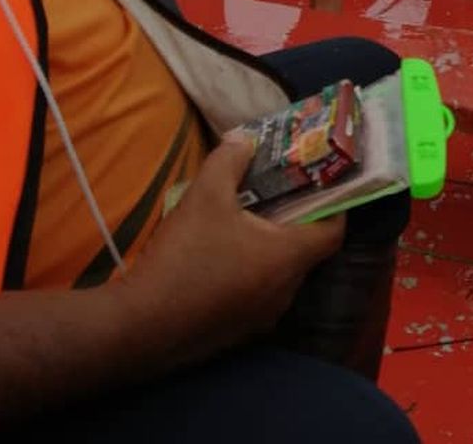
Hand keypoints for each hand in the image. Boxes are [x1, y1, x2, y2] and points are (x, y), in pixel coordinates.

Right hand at [118, 135, 346, 366]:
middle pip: (307, 251)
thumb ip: (230, 160)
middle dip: (297, 219)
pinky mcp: (237, 332)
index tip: (321, 181)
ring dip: (271, 246)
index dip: (334, 203)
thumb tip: (244, 140)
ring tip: (249, 217)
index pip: (333, 231)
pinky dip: (252, 270)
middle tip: (281, 190)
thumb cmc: (184, 257)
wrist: (139, 327)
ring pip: (281, 273)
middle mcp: (284, 292)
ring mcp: (261, 317)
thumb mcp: (205, 195)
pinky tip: (223, 252)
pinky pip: (258, 293)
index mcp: (287, 258)